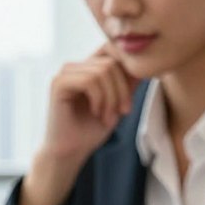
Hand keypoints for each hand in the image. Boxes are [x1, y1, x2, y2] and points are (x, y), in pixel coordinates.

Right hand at [19, 45, 139, 204]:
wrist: (70, 153)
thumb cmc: (90, 131)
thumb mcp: (117, 104)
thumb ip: (128, 83)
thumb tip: (146, 65)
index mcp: (87, 68)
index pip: (114, 51)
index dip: (128, 72)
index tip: (128, 104)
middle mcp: (76, 66)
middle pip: (111, 61)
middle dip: (122, 90)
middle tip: (122, 113)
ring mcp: (65, 73)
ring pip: (102, 71)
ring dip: (111, 97)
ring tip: (107, 117)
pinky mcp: (58, 83)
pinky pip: (89, 81)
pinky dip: (99, 99)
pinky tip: (96, 113)